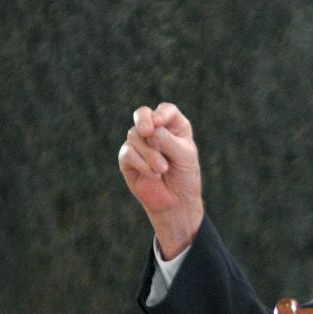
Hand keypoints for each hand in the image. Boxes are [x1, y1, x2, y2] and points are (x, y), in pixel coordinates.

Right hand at [118, 102, 203, 257]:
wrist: (176, 203)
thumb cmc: (185, 177)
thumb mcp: (184, 157)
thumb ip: (168, 142)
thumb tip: (150, 132)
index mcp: (173, 126)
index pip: (165, 111)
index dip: (161, 115)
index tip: (158, 124)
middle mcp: (155, 131)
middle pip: (142, 115)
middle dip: (143, 120)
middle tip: (147, 131)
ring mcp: (140, 143)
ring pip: (134, 135)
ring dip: (149, 153)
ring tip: (162, 169)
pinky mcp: (127, 158)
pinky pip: (128, 152)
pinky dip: (141, 163)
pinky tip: (153, 174)